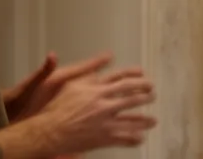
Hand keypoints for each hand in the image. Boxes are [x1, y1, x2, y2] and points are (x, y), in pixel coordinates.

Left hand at [3, 51, 116, 122]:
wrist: (8, 115)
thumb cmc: (17, 102)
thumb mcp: (30, 86)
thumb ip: (42, 72)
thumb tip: (52, 56)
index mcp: (57, 80)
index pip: (81, 68)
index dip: (96, 62)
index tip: (109, 55)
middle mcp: (61, 86)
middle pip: (87, 77)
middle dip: (103, 73)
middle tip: (119, 69)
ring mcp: (62, 95)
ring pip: (86, 88)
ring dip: (99, 86)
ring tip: (116, 84)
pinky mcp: (60, 105)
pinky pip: (79, 100)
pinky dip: (89, 98)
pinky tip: (97, 102)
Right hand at [36, 67, 156, 154]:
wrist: (49, 131)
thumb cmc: (56, 108)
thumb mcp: (71, 84)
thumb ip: (89, 75)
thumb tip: (102, 64)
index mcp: (96, 89)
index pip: (123, 79)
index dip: (137, 77)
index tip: (144, 76)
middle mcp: (103, 103)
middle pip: (132, 96)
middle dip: (146, 95)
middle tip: (152, 94)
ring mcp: (105, 121)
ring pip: (133, 119)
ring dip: (145, 119)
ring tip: (153, 120)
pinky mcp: (104, 137)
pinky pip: (125, 138)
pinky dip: (135, 138)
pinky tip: (141, 138)